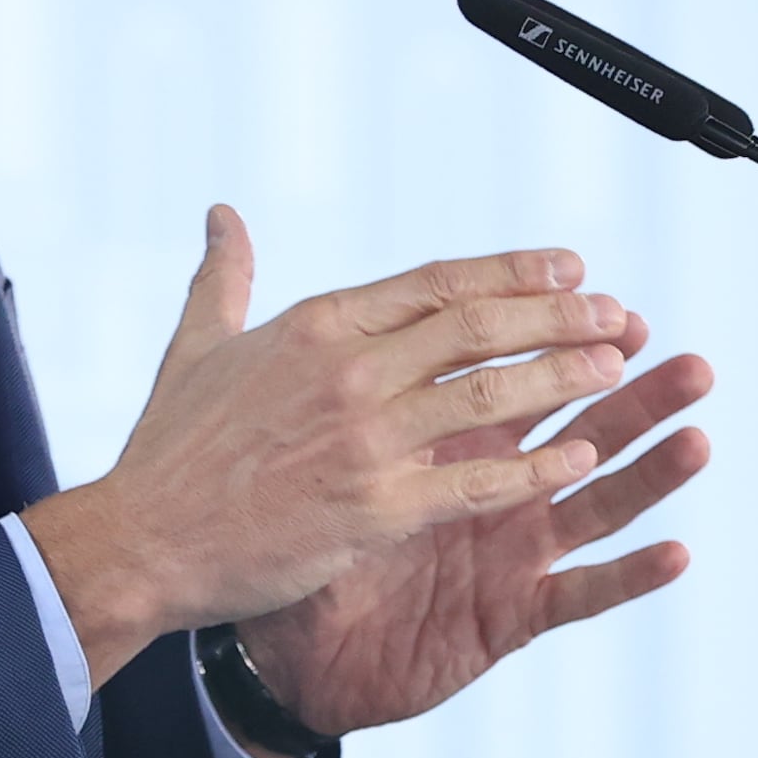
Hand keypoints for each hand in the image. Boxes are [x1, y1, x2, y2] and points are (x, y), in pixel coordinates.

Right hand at [18, 211, 638, 683]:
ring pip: (488, 393)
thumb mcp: (196, 347)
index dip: (513, 271)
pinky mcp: (374, 509)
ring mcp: (365, 440)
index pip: (439, 282)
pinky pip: (474, 482)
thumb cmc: (169, 451)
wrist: (141, 543)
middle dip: (558, 313)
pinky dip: (532, 469)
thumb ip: (225, 276)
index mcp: (318, 326)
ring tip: (615, 366)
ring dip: (561, 375)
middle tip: (617, 311)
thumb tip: (223, 214)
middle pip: (479, 326)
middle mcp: (349, 371)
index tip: (570, 266)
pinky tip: (577, 457)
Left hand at [238, 325, 714, 742]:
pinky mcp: (509, 616)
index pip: (527, 379)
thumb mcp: (308, 455)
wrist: (286, 655)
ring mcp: (510, 554)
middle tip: (693, 364)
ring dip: (650, 475)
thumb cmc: (297, 548)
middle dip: (639, 398)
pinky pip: (577, 596)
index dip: (571, 345)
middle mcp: (500, 493)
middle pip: (586, 433)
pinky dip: (627, 577)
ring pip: (595, 506)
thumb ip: (328, 382)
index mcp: (457, 443)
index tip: (617, 305)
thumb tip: (287, 297)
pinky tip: (676, 553)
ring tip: (697, 437)